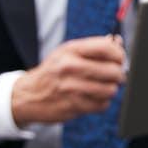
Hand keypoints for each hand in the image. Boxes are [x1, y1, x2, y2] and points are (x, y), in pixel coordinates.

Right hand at [11, 36, 125, 125]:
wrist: (28, 95)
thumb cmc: (54, 72)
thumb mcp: (68, 53)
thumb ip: (93, 48)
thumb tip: (118, 42)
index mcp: (71, 50)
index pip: (107, 48)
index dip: (119, 55)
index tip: (119, 60)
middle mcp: (70, 67)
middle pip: (113, 71)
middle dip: (118, 75)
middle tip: (114, 77)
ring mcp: (71, 87)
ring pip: (110, 90)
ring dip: (110, 90)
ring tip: (102, 88)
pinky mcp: (72, 105)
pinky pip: (102, 105)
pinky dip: (101, 103)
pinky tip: (92, 98)